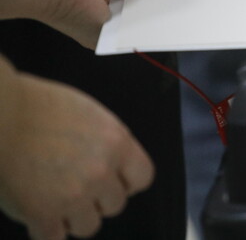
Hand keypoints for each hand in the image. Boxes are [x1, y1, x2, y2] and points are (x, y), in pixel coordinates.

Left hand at [0, 0, 170, 48]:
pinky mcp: (102, 38)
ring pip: (138, 21)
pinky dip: (146, 28)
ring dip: (153, 13)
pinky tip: (157, 18)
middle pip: (137, 5)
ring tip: (166, 4)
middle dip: (156, 0)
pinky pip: (132, 35)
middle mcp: (98, 2)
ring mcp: (100, 21)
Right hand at [0, 58, 153, 239]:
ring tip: (55, 197)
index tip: (113, 180)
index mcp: (117, 143)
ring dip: (73, 216)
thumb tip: (117, 165)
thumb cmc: (38, 107)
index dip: (126, 181)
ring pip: (88, 226)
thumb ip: (109, 144)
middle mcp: (101, 171)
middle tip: (75, 185)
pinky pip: (54, 238)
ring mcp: (73, 195)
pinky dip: (45, 228)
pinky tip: (37, 211)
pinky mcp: (42, 213)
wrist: (0, 114)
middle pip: (115, 205)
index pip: (143, 178)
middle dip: (96, 198)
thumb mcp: (91, 116)